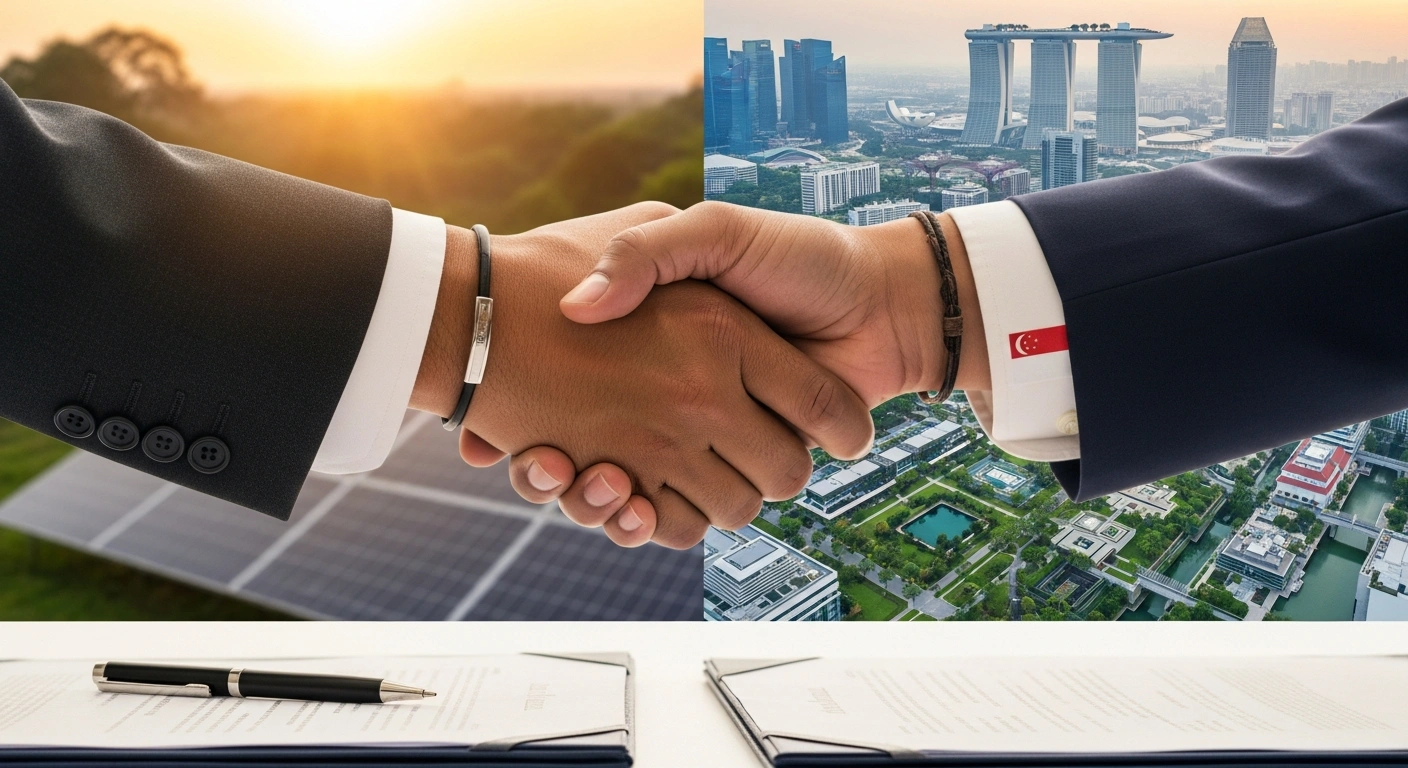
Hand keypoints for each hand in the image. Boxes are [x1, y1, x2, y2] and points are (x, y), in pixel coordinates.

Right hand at [413, 203, 875, 548]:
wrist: (883, 305)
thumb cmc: (801, 260)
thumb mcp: (715, 234)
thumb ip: (648, 252)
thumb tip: (579, 306)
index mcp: (657, 345)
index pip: (567, 388)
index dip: (529, 415)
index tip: (498, 424)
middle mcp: (671, 398)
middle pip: (584, 454)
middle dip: (556, 472)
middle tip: (537, 461)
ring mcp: (699, 439)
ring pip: (618, 495)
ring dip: (591, 501)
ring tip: (582, 477)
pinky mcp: (732, 471)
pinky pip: (671, 518)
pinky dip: (640, 522)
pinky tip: (624, 503)